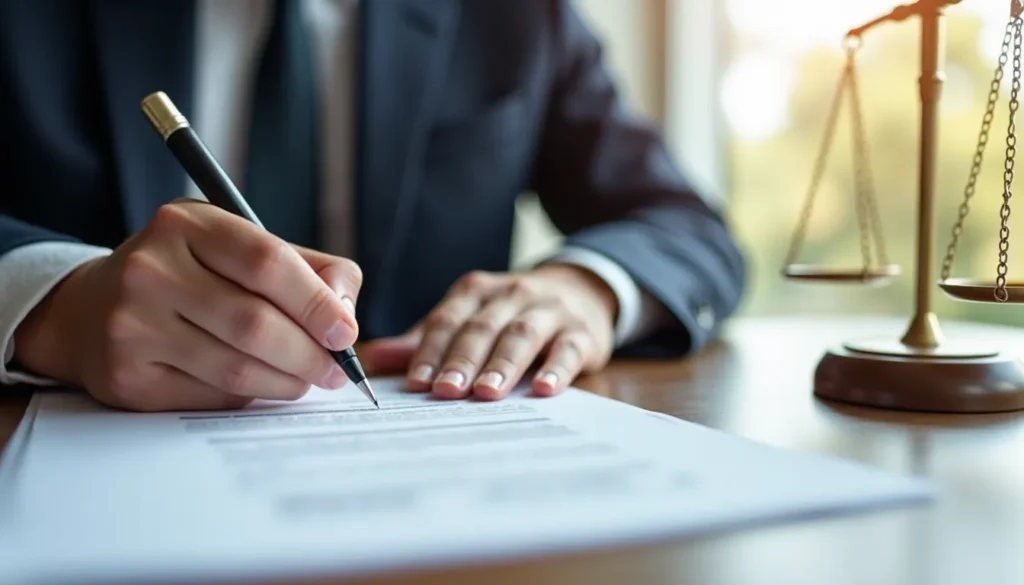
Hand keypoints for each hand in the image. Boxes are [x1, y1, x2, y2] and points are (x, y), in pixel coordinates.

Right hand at [13, 200, 362, 411]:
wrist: (93, 309)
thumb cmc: (191, 275)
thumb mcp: (241, 247)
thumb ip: (309, 269)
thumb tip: (346, 314)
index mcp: (186, 224)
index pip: (266, 262)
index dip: (316, 302)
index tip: (346, 332)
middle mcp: (150, 269)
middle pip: (255, 323)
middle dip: (310, 354)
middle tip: (337, 371)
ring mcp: (131, 325)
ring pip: (237, 367)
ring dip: (287, 381)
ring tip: (308, 380)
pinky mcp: (126, 376)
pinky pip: (211, 395)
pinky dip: (249, 395)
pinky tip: (260, 384)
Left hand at [362, 264, 616, 398]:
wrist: (582, 289)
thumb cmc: (512, 313)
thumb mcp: (470, 317)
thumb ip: (426, 339)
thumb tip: (374, 357)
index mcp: (476, 291)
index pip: (448, 320)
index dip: (430, 351)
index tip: (417, 384)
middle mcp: (512, 294)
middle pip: (482, 328)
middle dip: (462, 361)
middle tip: (446, 392)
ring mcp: (549, 310)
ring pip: (522, 335)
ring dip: (502, 364)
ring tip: (486, 392)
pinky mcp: (582, 332)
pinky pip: (568, 349)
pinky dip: (556, 369)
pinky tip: (543, 389)